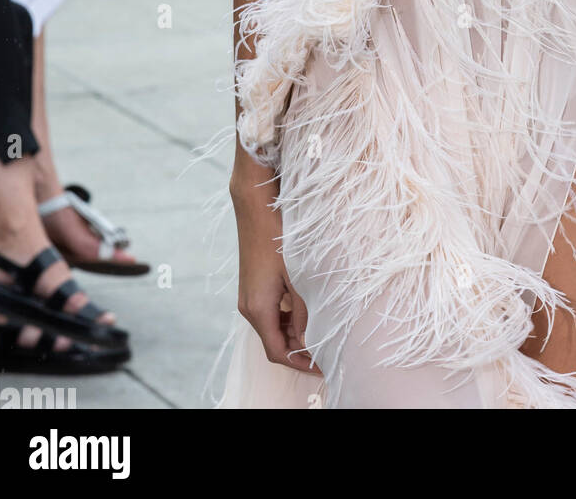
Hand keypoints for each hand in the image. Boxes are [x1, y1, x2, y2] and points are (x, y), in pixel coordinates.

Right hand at [231, 169, 321, 378]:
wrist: (255, 207)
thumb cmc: (278, 237)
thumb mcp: (297, 276)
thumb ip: (302, 311)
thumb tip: (308, 339)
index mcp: (258, 309)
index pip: (277, 352)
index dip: (300, 364)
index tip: (322, 367)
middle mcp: (249, 308)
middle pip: (274, 342)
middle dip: (299, 351)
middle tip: (327, 352)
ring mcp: (248, 297)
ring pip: (272, 327)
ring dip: (294, 334)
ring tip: (322, 332)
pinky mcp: (252, 287)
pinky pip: (270, 313)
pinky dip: (287, 318)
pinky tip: (307, 310)